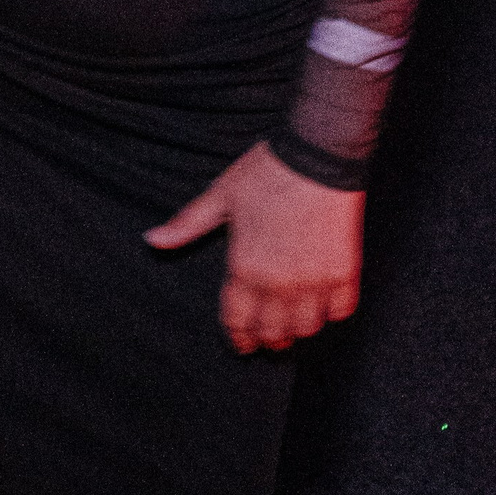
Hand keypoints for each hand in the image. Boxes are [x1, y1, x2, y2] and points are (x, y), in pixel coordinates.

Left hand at [144, 141, 362, 352]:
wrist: (318, 152)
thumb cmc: (268, 170)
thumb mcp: (222, 194)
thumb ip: (188, 223)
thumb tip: (151, 239)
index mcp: (245, 267)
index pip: (237, 321)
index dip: (238, 337)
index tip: (241, 342)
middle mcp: (278, 283)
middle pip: (272, 332)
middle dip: (266, 339)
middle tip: (266, 339)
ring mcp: (314, 281)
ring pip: (306, 328)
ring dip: (297, 330)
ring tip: (293, 325)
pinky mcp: (344, 272)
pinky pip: (340, 311)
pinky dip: (331, 313)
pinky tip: (323, 305)